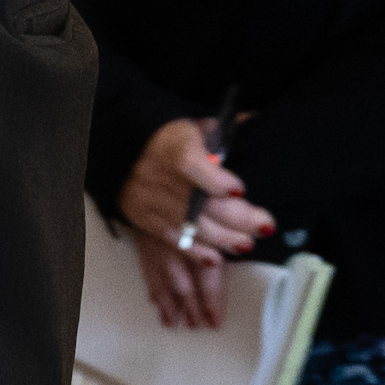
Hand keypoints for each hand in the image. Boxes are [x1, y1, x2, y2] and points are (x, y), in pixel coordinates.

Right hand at [117, 117, 272, 331]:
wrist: (122, 150)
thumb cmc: (168, 137)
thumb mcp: (194, 125)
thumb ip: (222, 131)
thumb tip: (254, 121)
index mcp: (173, 148)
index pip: (191, 164)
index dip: (215, 179)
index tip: (240, 189)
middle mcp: (159, 179)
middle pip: (198, 203)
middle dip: (233, 218)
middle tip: (262, 227)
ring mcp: (151, 204)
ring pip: (187, 228)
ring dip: (220, 241)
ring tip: (246, 245)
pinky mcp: (146, 223)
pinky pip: (171, 243)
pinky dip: (195, 253)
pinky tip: (215, 262)